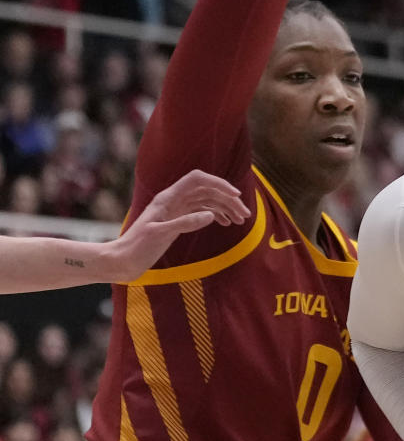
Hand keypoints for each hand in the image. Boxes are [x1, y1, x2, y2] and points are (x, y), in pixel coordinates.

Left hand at [110, 170, 248, 280]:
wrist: (121, 261)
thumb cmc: (136, 248)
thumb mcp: (160, 235)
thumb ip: (185, 223)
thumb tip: (212, 215)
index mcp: (168, 198)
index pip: (198, 179)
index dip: (218, 183)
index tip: (236, 195)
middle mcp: (173, 200)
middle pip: (206, 190)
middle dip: (227, 199)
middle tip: (244, 215)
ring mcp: (175, 211)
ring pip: (206, 202)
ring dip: (224, 208)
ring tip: (240, 221)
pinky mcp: (176, 222)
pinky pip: (200, 212)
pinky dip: (215, 215)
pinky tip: (225, 223)